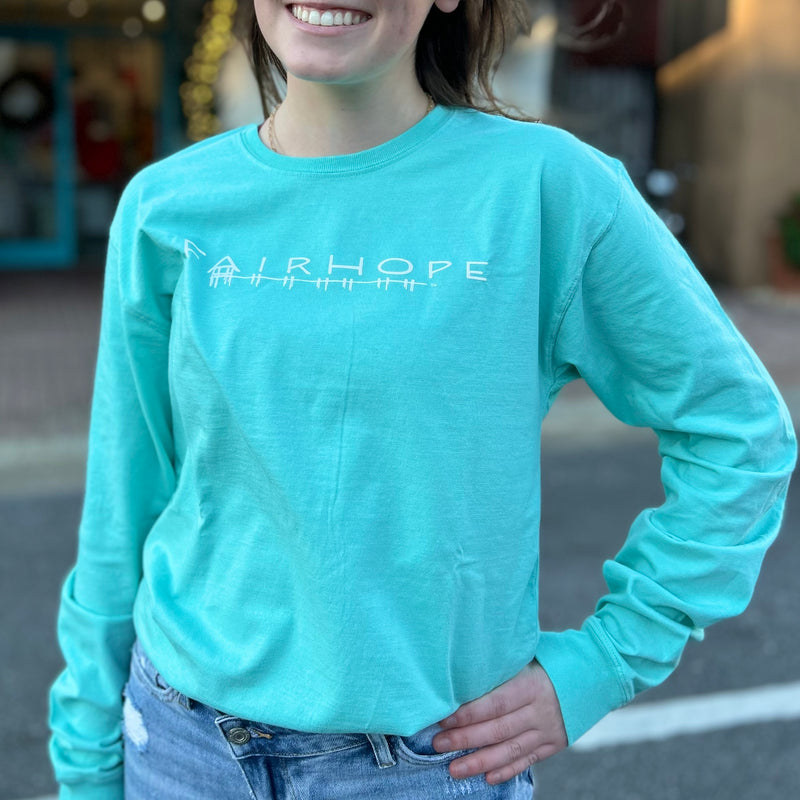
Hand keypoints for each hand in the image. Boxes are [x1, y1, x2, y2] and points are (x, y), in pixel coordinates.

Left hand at [432, 660, 567, 784]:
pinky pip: (527, 760)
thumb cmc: (548, 660)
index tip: (442, 719)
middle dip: (465, 739)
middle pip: (498, 729)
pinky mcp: (553, 744)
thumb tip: (462, 672)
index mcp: (530, 684)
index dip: (467, 714)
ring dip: (480, 762)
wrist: (591, 676)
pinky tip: (486, 777)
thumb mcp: (526, 656)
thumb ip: (500, 668)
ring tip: (454, 769)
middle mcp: (538, 710)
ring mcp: (547, 730)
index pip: (494, 703)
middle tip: (439, 744)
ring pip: (510, 750)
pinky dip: (506, 770)